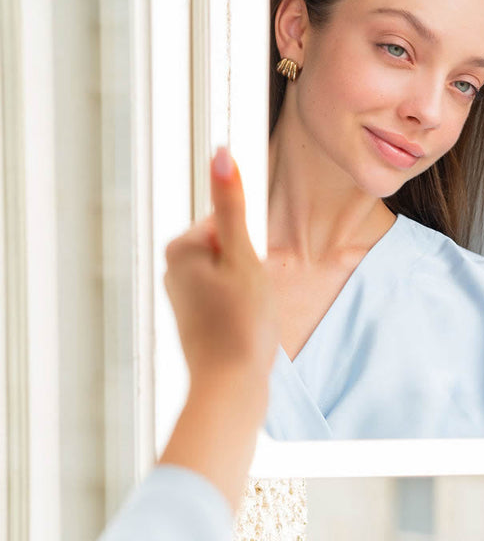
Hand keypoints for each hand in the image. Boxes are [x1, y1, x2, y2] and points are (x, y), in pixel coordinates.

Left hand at [159, 148, 276, 509]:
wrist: (231, 386)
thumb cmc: (241, 322)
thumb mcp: (243, 256)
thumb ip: (232, 204)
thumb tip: (221, 154)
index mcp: (181, 249)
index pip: (229, 221)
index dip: (250, 245)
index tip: (250, 273)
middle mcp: (174, 270)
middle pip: (229, 245)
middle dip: (249, 266)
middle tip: (252, 295)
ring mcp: (183, 295)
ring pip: (231, 271)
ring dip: (247, 287)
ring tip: (248, 313)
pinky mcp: (195, 316)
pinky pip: (227, 294)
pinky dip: (241, 305)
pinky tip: (244, 326)